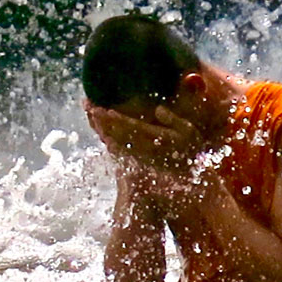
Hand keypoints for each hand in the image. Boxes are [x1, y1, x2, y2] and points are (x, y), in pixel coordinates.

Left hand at [84, 99, 204, 175]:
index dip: (120, 120)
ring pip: (117, 142)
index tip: (107, 111)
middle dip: (105, 122)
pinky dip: (108, 140)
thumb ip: (173, 119)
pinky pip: (119, 150)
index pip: (135, 128)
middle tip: (92, 108)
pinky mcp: (136, 161)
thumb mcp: (188, 131)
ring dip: (103, 129)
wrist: (187, 173)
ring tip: (92, 115)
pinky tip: (100, 132)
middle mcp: (146, 149)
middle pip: (121, 134)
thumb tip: (158, 109)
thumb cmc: (189, 147)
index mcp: (158, 138)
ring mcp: (140, 156)